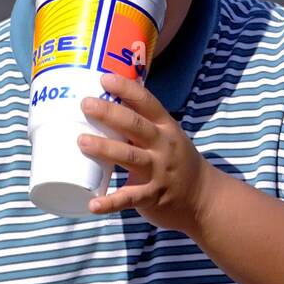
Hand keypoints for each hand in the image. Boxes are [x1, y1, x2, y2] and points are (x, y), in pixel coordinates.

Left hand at [77, 71, 215, 233]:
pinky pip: (130, 198)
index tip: (105, 78)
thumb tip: (102, 108)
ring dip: (106, 148)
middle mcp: (163, 146)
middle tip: (85, 104)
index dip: (127, 89)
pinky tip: (94, 204)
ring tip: (82, 141)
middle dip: (110, 113)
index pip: (147, 102)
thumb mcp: (166, 138)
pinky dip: (111, 202)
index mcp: (165, 127)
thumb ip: (140, 126)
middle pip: (135, 125)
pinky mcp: (153, 196)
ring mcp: (159, 172)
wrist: (202, 198)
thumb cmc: (175, 162)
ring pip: (130, 157)